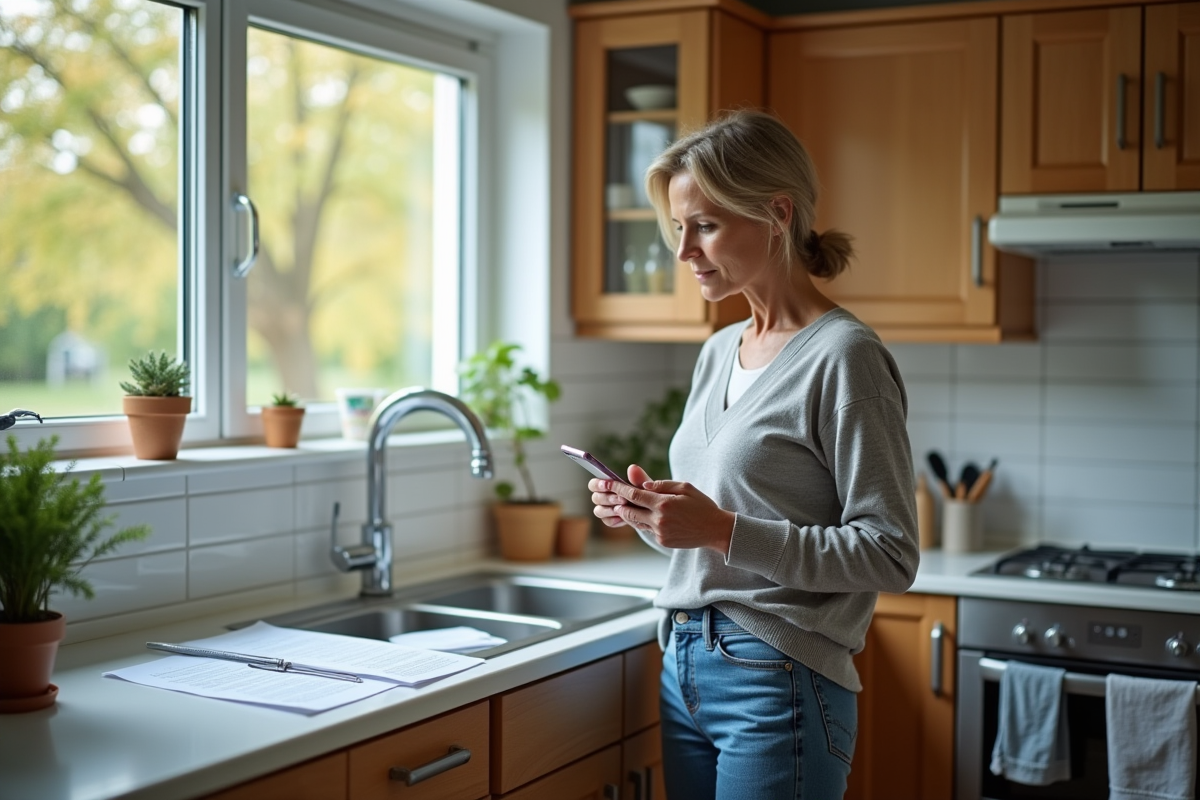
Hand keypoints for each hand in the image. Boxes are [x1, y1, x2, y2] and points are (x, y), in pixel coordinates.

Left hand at [591, 464, 734, 554]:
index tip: (607, 483)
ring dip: (628, 513)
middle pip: (629, 511)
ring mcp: (660, 532)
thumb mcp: (684, 487)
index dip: (618, 488)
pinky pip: (646, 529)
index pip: (634, 494)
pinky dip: (642, 522)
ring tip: (624, 505)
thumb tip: (641, 484)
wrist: (715, 530)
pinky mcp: (662, 541)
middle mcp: (659, 520)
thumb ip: (661, 484)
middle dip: (619, 503)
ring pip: (635, 522)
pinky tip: (644, 515)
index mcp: (664, 503)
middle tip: (612, 497)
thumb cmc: (701, 505)